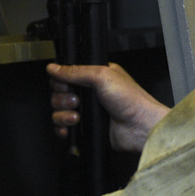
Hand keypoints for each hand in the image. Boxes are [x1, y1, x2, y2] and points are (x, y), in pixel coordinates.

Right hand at [47, 62, 169, 152]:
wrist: (140, 126)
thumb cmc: (131, 100)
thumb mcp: (102, 76)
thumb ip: (76, 71)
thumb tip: (53, 68)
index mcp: (95, 77)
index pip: (66, 76)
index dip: (60, 81)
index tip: (65, 85)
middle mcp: (90, 93)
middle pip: (59, 94)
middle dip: (61, 99)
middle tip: (76, 101)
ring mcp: (87, 111)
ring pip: (59, 111)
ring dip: (62, 114)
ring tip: (76, 117)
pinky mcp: (86, 127)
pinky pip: (63, 127)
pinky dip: (62, 128)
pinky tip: (69, 128)